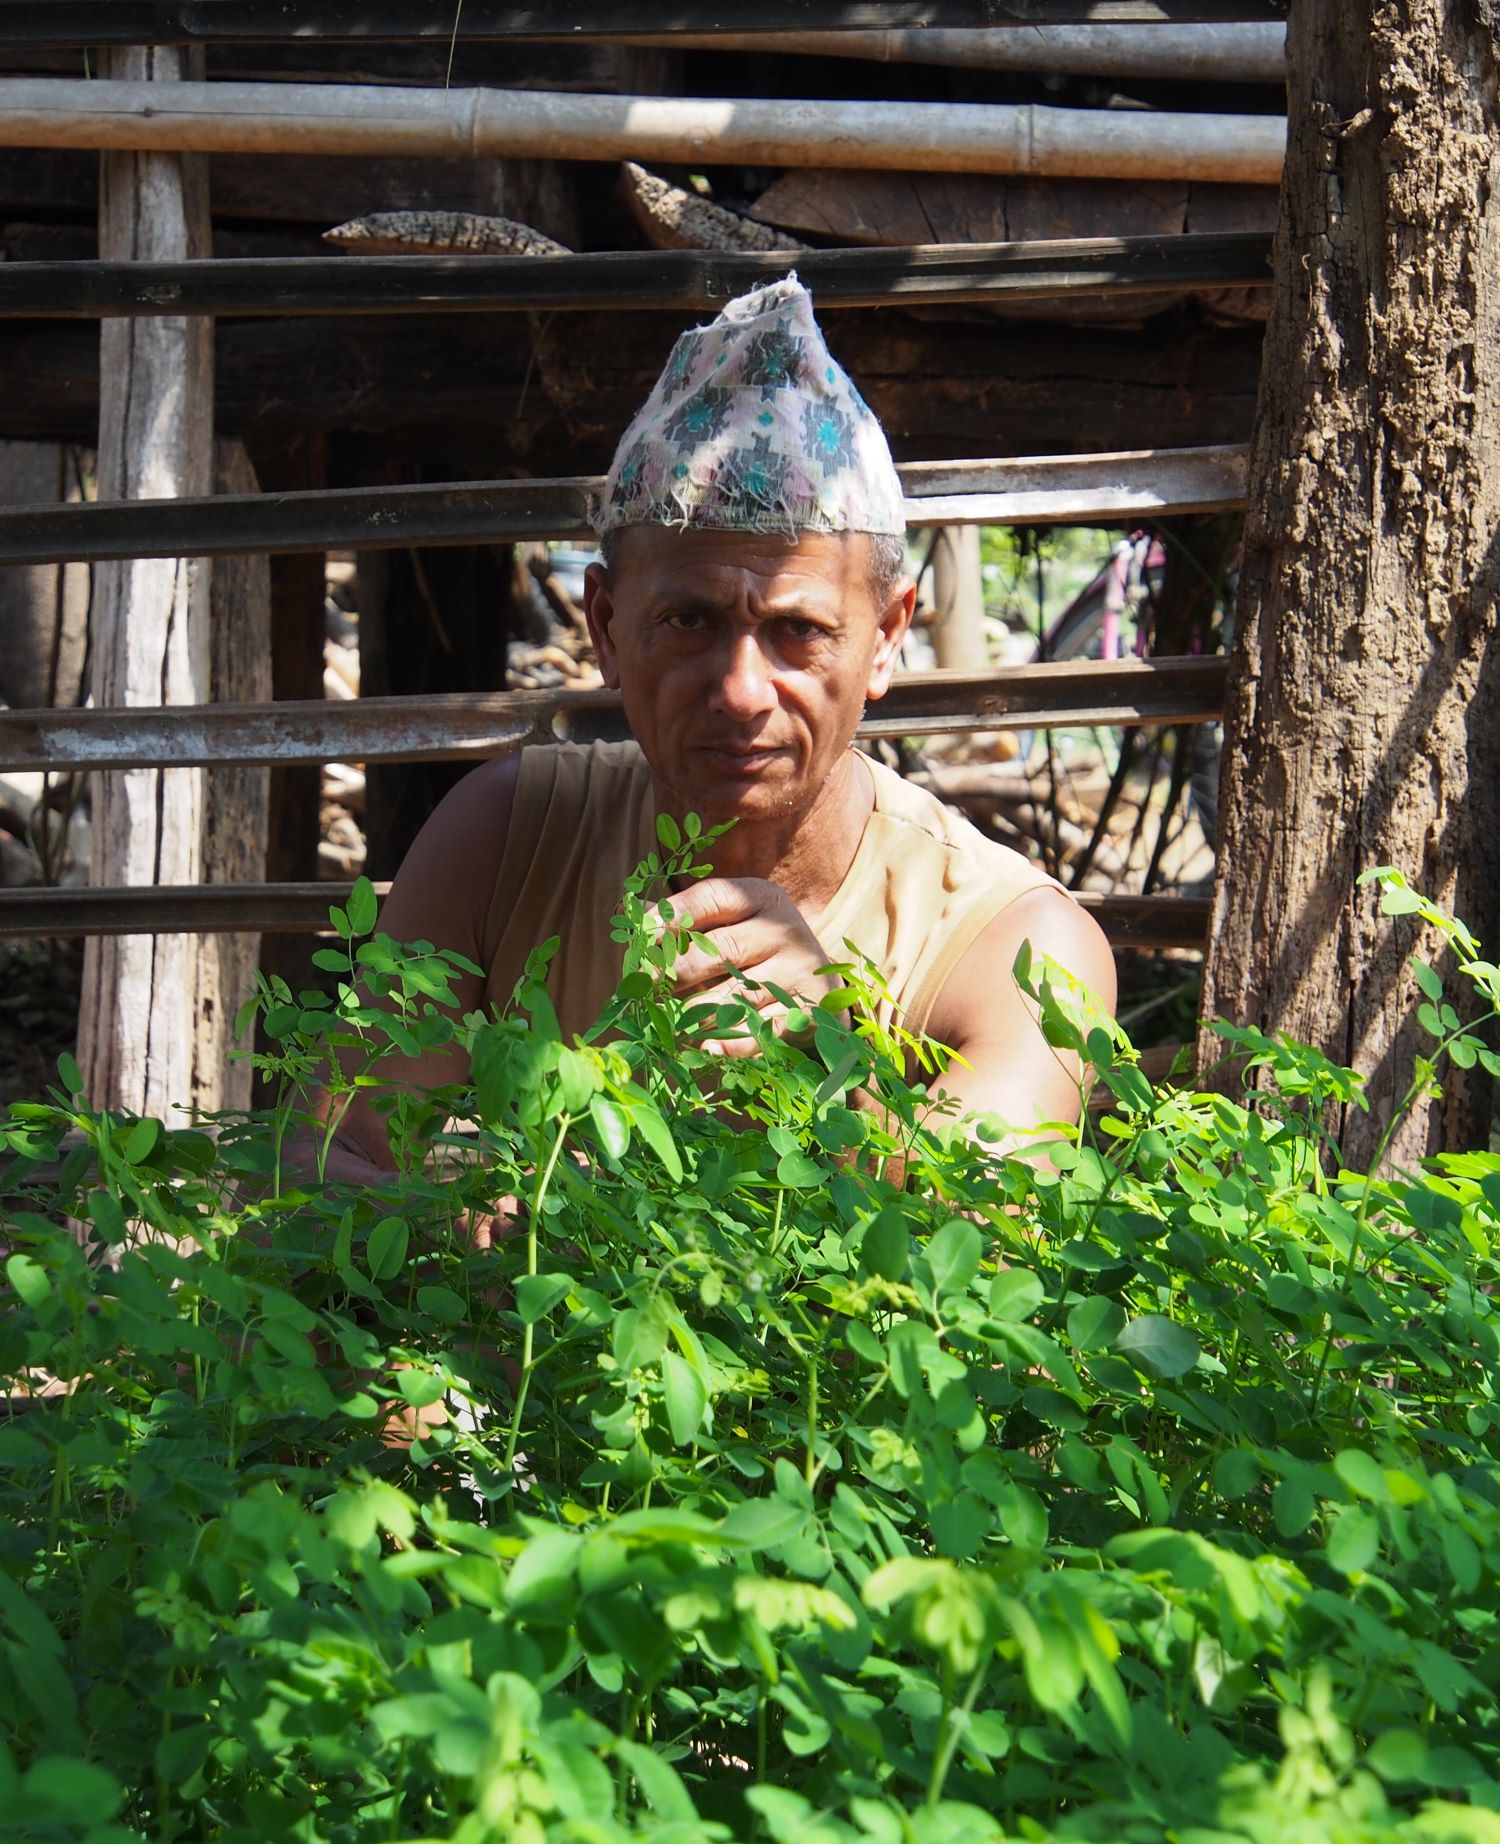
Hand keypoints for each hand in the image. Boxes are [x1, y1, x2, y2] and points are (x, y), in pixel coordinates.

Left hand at [648, 876, 839, 1056]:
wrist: (817, 984)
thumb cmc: (755, 949)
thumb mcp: (728, 923)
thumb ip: (683, 918)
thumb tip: (631, 912)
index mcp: (761, 898)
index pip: (713, 897)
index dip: (675, 914)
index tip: (643, 932)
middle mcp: (784, 929)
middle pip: (721, 948)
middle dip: (677, 969)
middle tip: (643, 986)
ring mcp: (798, 971)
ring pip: (736, 995)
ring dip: (696, 1012)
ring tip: (665, 1022)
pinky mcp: (807, 1011)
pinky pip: (761, 1030)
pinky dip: (733, 1043)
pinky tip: (708, 1048)